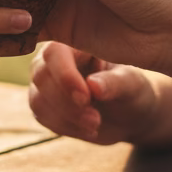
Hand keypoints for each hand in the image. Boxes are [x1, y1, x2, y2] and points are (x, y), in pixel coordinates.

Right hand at [29, 41, 158, 143]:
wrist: (129, 114)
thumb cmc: (132, 90)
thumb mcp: (132, 84)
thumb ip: (115, 82)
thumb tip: (93, 86)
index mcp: (75, 43)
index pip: (55, 53)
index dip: (65, 76)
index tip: (86, 98)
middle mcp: (54, 59)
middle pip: (41, 76)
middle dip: (67, 102)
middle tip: (96, 119)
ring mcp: (45, 81)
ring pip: (38, 100)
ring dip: (66, 117)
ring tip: (96, 124)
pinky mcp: (43, 103)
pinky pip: (42, 116)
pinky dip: (65, 127)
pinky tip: (88, 129)